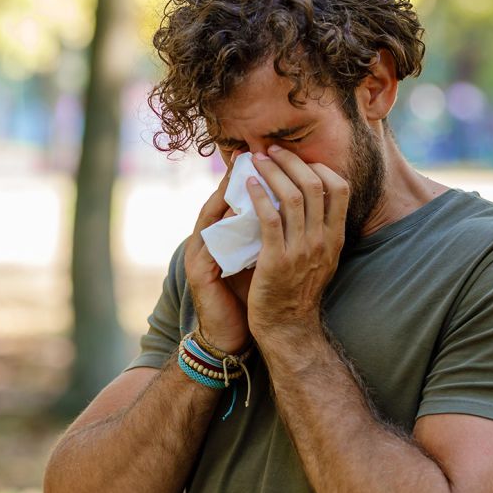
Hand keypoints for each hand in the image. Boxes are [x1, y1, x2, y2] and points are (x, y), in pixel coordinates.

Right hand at [184, 168, 253, 353]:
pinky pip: (213, 239)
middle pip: (218, 198)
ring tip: (254, 172)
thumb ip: (267, 236)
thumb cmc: (248, 298)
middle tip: (261, 154)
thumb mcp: (260, 260)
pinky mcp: (200, 272)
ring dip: (232, 191)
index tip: (269, 156)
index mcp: (219, 239)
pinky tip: (248, 207)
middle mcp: (205, 242)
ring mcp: (199, 255)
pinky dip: (228, 220)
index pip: (231, 199)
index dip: (248, 177)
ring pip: (212, 212)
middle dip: (240, 175)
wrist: (231, 338)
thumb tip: (293, 210)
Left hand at [245, 146, 349, 342]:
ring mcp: (300, 250)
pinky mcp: (276, 259)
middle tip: (271, 150)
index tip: (299, 159)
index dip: (320, 166)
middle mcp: (322, 240)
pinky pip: (269, 218)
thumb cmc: (299, 291)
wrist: (288, 327)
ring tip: (257, 160)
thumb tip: (311, 199)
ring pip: (291, 196)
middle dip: (291, 161)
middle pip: (314, 185)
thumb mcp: (322, 259)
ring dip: (272, 172)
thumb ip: (321, 231)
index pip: (340, 188)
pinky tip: (247, 185)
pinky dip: (258, 196)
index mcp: (335, 237)